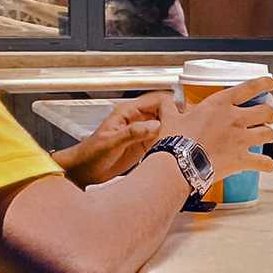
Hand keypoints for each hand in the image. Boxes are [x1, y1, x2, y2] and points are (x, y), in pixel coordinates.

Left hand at [55, 91, 177, 186]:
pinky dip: (171, 143)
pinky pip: (162, 140)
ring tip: (188, 138)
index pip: (156, 100)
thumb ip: (131, 133)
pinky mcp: (144, 146)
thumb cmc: (89, 154)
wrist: (82, 172)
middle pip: (165, 111)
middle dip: (178, 117)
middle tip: (190, 126)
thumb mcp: (110, 143)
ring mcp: (141, 133)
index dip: (171, 104)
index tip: (182, 113)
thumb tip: (153, 126)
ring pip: (166, 125)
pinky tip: (177, 149)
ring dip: (176, 130)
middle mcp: (137, 121)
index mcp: (127, 113)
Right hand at [151, 76, 272, 179]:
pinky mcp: (241, 158)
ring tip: (267, 136)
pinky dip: (267, 164)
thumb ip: (170, 107)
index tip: (270, 83)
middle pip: (266, 111)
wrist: (179, 164)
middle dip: (270, 113)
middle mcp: (234, 119)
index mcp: (219, 105)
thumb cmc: (175, 141)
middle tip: (269, 116)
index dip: (263, 83)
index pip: (248, 88)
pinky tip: (267, 165)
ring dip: (269, 135)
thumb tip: (164, 101)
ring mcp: (240, 139)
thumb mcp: (170, 118)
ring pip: (269, 133)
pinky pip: (263, 161)